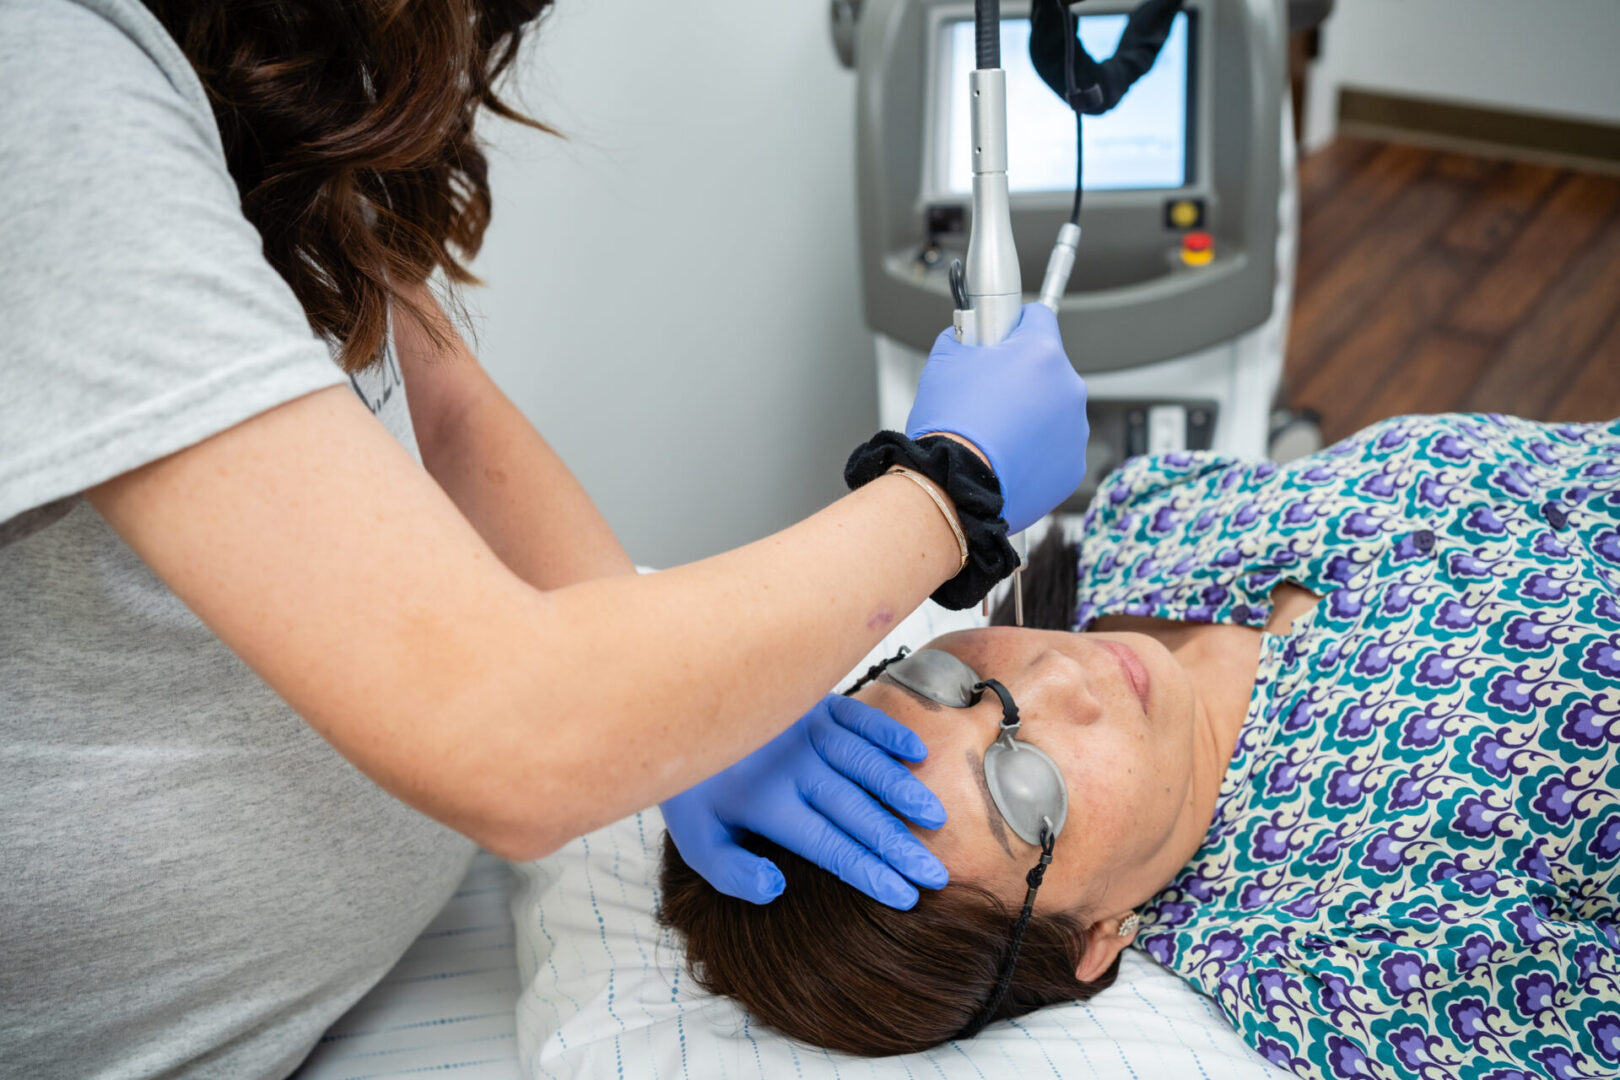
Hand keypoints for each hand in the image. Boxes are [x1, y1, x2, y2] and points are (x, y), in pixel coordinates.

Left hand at [659, 694, 948, 908]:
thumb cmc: (694, 787)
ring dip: (902, 790)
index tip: (905, 896)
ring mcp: (805, 730)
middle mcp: (793, 766)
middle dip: (899, 846)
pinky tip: (916, 753)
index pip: (829, 845)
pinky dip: (888, 732)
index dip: (869, 872)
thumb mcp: (696, 841)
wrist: (676, 713)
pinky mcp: (812, 703)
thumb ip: (732, 873)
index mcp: (766, 803)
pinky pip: (858, 716)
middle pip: (857, 811)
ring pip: (865, 762)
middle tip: (935, 874)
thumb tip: (777, 888)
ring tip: (935, 818)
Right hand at [906, 303, 1088, 532]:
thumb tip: (969, 335)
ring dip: (1031, 415)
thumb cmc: (949, 426)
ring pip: (1054, 410)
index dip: (1014, 324)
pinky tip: (1007, 457)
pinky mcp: (1072, 466)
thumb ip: (965, 336)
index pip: (1038, 316)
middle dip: (1022, 376)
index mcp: (1041, 353)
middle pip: (1047, 367)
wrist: (953, 488)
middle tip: (988, 395)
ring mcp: (1074, 430)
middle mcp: (1068, 388)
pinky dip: (1036, 451)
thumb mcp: (944, 361)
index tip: (1001, 336)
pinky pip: (1055, 448)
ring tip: (994, 433)